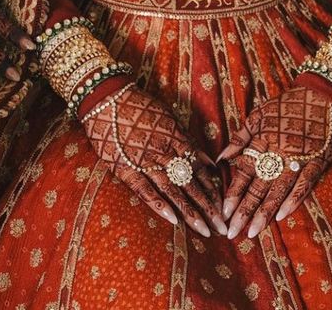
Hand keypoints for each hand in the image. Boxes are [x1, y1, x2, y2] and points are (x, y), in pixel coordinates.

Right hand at [83, 84, 225, 236]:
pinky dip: (159, 205)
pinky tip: (173, 220)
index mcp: (177, 139)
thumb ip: (188, 142)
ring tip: (205, 231)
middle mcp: (165, 152)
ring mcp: (146, 162)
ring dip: (190, 212)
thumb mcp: (169, 117)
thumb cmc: (140, 106)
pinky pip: (145, 190)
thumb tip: (209, 162)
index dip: (213, 190)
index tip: (224, 207)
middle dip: (208, 208)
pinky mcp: (126, 169)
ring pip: (173, 191)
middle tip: (222, 227)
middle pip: (191, 184)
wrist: (107, 99)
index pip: (201, 169)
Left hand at [217, 86, 331, 238]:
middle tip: (231, 232)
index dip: (233, 193)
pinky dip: (293, 200)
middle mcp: (278, 152)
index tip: (223, 211)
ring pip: (278, 190)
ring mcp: (298, 158)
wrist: (320, 95)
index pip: (244, 172)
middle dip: (244, 210)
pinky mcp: (317, 162)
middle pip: (258, 186)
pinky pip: (304, 185)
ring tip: (253, 231)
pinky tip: (281, 216)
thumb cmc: (286, 105)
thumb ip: (240, 138)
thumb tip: (220, 159)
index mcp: (262, 141)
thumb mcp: (258, 115)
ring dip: (264, 212)